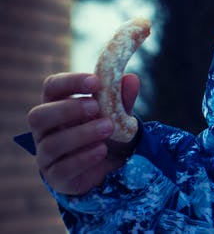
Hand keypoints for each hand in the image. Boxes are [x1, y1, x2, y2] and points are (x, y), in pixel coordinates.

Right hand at [27, 72, 139, 195]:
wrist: (113, 165)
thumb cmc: (108, 131)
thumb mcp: (118, 113)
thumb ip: (122, 98)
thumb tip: (131, 79)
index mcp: (57, 106)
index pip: (51, 88)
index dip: (69, 82)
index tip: (95, 81)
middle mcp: (46, 130)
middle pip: (38, 116)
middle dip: (67, 109)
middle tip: (95, 107)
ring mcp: (47, 155)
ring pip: (51, 144)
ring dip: (81, 134)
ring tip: (108, 127)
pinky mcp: (57, 177)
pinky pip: (62, 168)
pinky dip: (84, 158)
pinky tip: (101, 150)